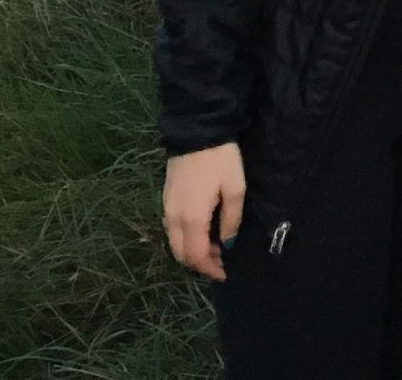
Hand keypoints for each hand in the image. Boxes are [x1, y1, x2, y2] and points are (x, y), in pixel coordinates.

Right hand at [164, 142, 246, 279]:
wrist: (197, 130)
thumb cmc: (220, 160)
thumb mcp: (235, 188)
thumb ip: (231, 220)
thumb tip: (227, 243)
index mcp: (191, 219)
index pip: (195, 256)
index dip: (209, 269)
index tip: (225, 273)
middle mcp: (173, 218)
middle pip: (181, 254)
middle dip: (199, 263)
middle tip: (221, 260)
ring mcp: (166, 208)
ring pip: (174, 242)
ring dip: (192, 251)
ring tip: (214, 246)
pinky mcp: (166, 199)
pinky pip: (172, 229)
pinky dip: (186, 238)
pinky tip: (202, 231)